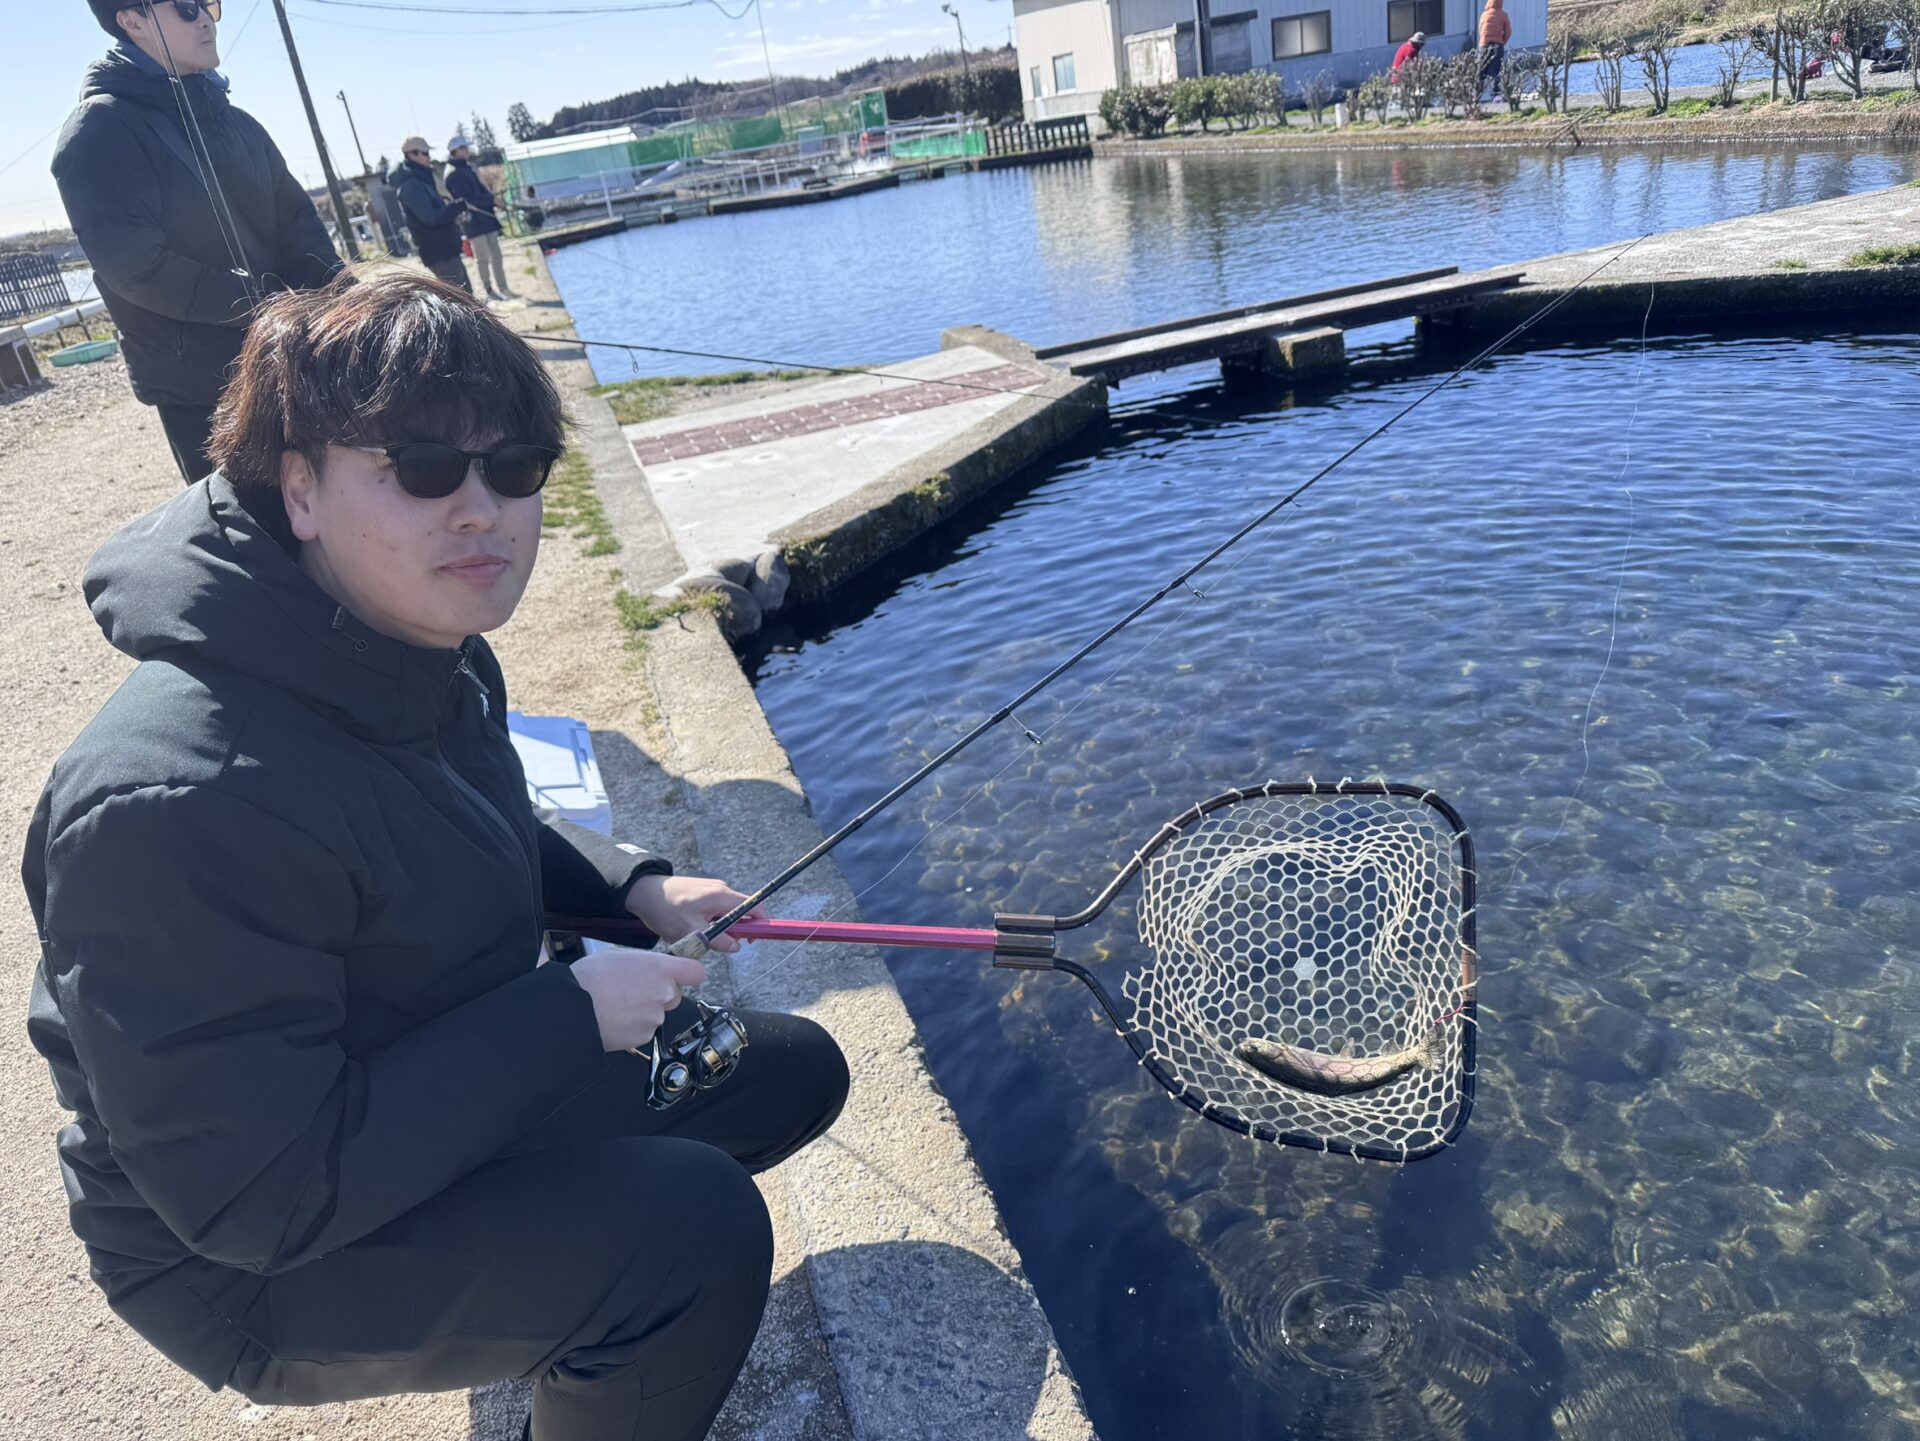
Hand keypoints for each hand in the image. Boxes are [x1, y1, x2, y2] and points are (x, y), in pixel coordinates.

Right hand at [569, 946, 707, 1051]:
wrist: (571, 1009)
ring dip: (644, 1012)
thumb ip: (644, 965)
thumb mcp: (619, 957)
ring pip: (657, 1014)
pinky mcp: (645, 1036)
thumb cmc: (590, 978)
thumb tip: (650, 972)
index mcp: (660, 968)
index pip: (695, 972)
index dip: (688, 974)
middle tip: (633, 992)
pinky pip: (644, 1030)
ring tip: (618, 1006)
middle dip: (659, 995)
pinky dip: (633, 1027)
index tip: (682, 975)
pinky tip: (615, 1020)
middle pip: (674, 995)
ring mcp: (655, 1017)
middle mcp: (664, 993)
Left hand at [626, 873, 763, 953]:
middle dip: (733, 932)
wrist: (642, 892)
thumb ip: (718, 941)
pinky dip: (709, 923)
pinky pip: (716, 911)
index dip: (760, 925)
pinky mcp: (703, 893)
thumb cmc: (665, 910)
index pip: (755, 908)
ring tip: (695, 935)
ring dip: (718, 929)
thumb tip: (736, 946)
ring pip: (727, 914)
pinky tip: (690, 927)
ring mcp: (712, 890)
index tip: (751, 941)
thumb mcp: (692, 932)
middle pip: (742, 913)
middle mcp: (721, 890)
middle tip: (715, 944)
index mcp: (722, 896)